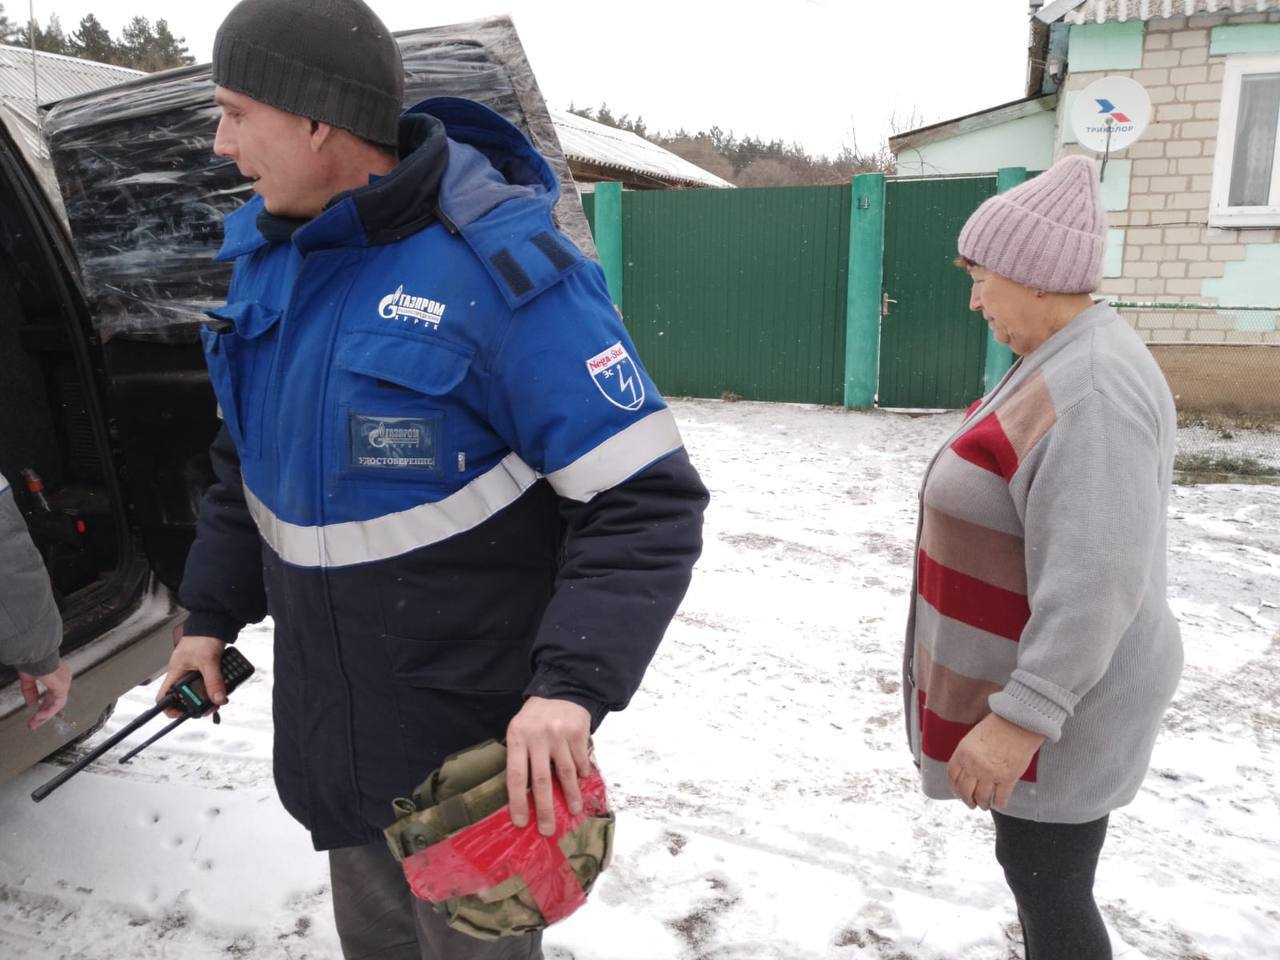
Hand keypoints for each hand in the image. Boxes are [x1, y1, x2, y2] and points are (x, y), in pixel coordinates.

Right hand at [19, 659, 71, 730]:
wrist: (34, 655)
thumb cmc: (32, 661)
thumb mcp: (28, 679)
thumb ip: (30, 691)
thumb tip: (32, 703)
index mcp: (57, 675)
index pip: (53, 694)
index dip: (43, 706)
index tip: (35, 715)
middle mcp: (63, 678)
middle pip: (55, 701)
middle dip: (43, 714)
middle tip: (34, 724)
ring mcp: (64, 682)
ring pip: (57, 704)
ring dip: (45, 715)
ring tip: (34, 724)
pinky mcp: (62, 686)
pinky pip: (57, 703)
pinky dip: (48, 711)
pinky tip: (40, 717)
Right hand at [156, 623, 226, 718]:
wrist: (215, 621)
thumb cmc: (203, 635)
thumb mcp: (208, 661)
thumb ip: (213, 681)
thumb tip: (217, 699)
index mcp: (176, 672)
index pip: (164, 696)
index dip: (170, 708)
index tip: (183, 714)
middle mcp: (183, 673)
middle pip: (184, 696)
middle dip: (196, 704)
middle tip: (211, 707)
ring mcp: (194, 671)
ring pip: (198, 690)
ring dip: (208, 696)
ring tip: (219, 699)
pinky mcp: (205, 668)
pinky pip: (208, 683)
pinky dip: (215, 688)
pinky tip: (223, 689)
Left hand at [505, 697, 591, 835]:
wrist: (561, 690)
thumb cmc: (535, 718)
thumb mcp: (520, 730)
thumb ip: (521, 756)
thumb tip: (525, 796)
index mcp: (517, 737)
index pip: (516, 776)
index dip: (518, 802)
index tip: (521, 823)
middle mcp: (538, 737)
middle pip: (542, 780)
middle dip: (545, 809)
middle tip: (548, 830)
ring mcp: (559, 734)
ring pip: (565, 773)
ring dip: (570, 796)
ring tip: (573, 811)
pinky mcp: (578, 732)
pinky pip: (580, 760)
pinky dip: (582, 773)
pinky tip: (582, 781)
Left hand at [948, 713, 1044, 810]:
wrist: (1019, 722)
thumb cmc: (997, 726)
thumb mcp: (973, 738)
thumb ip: (967, 755)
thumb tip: (965, 772)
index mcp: (962, 753)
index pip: (952, 776)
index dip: (954, 788)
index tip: (957, 793)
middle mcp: (973, 766)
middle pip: (965, 790)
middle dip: (967, 800)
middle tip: (971, 803)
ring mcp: (990, 774)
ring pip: (981, 798)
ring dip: (982, 804)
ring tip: (985, 806)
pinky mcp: (1007, 779)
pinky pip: (1000, 798)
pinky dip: (999, 804)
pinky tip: (999, 804)